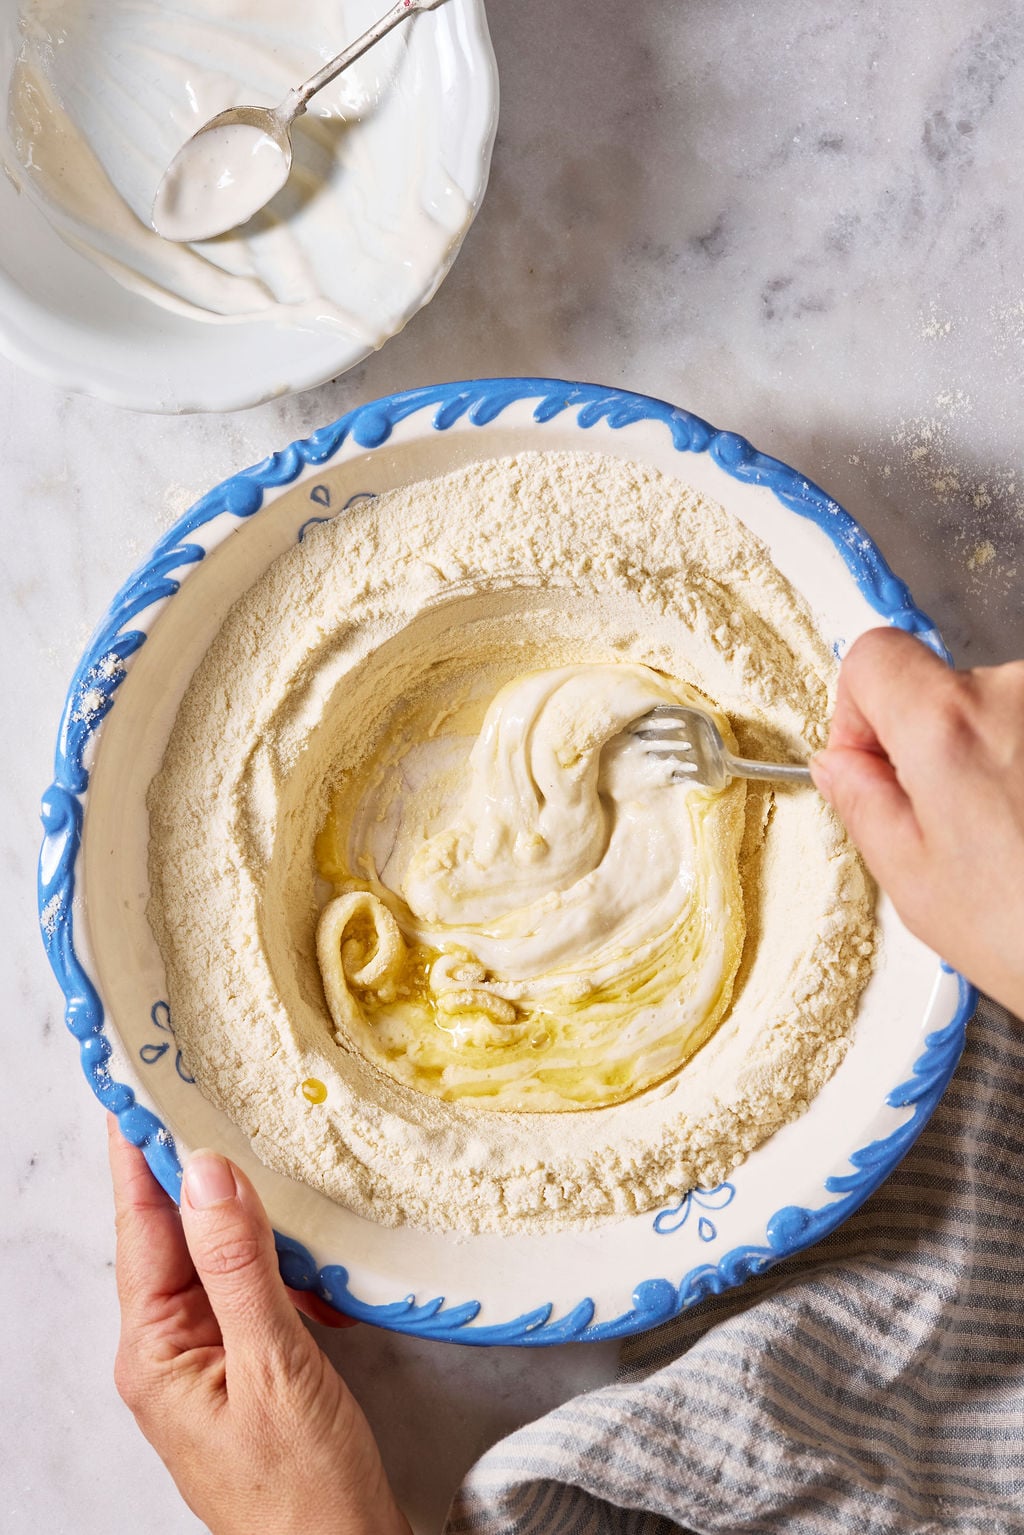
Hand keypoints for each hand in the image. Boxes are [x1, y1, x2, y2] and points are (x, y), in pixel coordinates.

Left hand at [109, 1116, 409, 1534]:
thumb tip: (206, 1170)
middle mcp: (169, 1351)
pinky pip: (255, 1294)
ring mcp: (208, 1362)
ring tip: (277, 1159)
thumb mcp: (273, 1364)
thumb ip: (237, 1263)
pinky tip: (318, 1257)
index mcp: (154, 1350)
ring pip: (223, 1260)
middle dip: (201, 1170)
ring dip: (255, 1220)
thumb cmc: (304, 1487)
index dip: (142, 1150)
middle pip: (178, 1235)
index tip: (141, 1082)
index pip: (142, 1224)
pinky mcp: (249, 1372)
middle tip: (218, 1093)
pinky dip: (286, 1268)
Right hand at [810, 627, 1023, 1015]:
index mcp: (948, 725)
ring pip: (1006, 714)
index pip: (874, 656)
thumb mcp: (918, 883)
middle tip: (956, 828)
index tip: (874, 762)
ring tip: (1019, 843)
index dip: (858, 710)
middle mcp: (1019, 694)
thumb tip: (845, 766)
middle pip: (946, 687)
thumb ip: (865, 805)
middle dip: (934, 745)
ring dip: (1000, 761)